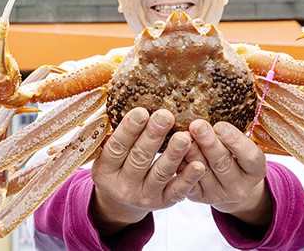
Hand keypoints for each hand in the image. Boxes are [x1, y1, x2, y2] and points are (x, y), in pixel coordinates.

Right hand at [90, 108, 205, 235]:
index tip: (142, 111)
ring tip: (184, 136)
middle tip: (166, 116)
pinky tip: (199, 164)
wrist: (123, 202)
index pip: (116, 148)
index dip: (129, 130)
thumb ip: (116, 134)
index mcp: (104, 172)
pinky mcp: (163, 203)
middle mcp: (122, 187)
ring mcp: (143, 197)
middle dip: (153, 136)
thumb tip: (129, 100)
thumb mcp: (109, 154)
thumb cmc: (119, 165)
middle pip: (139, 159)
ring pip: (160, 174)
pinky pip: (177, 191)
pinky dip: (188, 178)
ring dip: (174, 154)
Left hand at [183, 120, 271, 228]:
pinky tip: (175, 150)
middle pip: (223, 163)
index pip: (250, 156)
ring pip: (203, 172)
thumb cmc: (234, 155)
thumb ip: (231, 134)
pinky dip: (181, 164)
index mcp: (256, 171)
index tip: (220, 125)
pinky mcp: (199, 197)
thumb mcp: (242, 146)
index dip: (235, 141)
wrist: (228, 184)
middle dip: (209, 143)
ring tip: (183, 136)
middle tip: (197, 125)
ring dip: (192, 152)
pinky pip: (188, 181)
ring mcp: (218, 195)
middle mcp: (239, 186)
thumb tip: (211, 114)